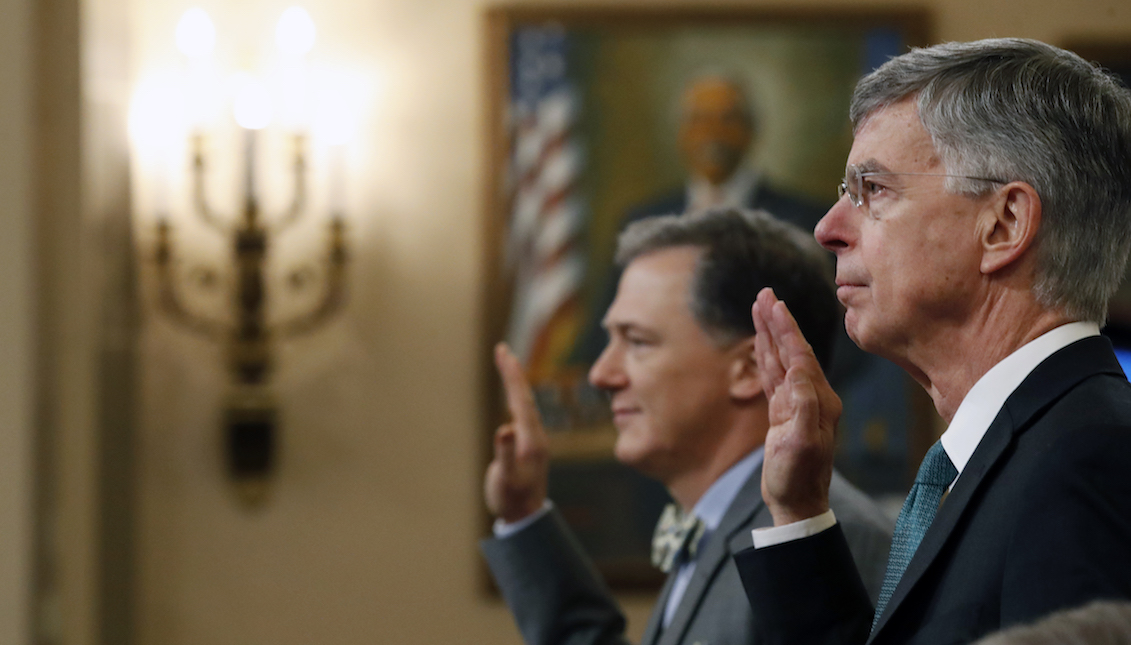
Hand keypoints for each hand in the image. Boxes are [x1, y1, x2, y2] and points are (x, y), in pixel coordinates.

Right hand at [484, 343, 549, 522]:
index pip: (520, 399)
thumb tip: (504, 428)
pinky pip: (521, 413)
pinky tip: (513, 395)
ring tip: (507, 364)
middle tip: (502, 349)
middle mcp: (534, 435)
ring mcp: (532, 440)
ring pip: (524, 403)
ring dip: (515, 382)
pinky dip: (515, 397)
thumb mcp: (506, 479)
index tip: (503, 351)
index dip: (511, 375)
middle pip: (523, 396)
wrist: (526, 516)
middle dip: (512, 372)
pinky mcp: (527, 445)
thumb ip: (505, 455)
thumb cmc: (512, 499)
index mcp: (530, 439)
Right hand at [751, 288, 841, 525]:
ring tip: (760, 308)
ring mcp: (798, 403)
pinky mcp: (784, 412)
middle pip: (792, 350)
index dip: (786, 330)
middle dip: (777, 322)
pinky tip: (761, 342)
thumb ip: (803, 405)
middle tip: (765, 295)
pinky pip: (774, 376)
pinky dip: (766, 356)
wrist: (797, 503)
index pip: (801, 356)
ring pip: (781, 359)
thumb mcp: (802, 442)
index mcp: (820, 400)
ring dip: (770, 334)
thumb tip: (798, 370)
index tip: (775, 305)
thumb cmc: (799, 477)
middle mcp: (812, 397)